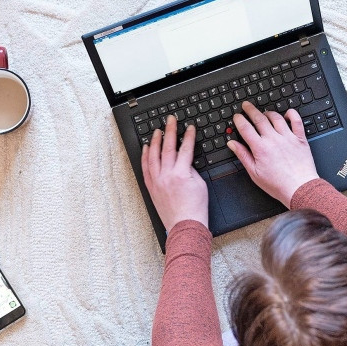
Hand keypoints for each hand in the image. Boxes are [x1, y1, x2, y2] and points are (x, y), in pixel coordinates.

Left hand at [142, 115, 207, 231]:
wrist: (185, 225)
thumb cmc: (195, 208)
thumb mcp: (200, 184)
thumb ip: (191, 169)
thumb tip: (184, 160)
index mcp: (181, 174)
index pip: (185, 149)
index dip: (188, 136)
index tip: (189, 127)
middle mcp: (167, 175)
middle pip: (167, 147)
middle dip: (169, 131)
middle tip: (170, 120)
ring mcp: (157, 181)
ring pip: (153, 155)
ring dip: (155, 141)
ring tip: (157, 130)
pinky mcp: (151, 187)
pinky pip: (146, 168)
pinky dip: (145, 156)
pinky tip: (146, 148)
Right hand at [229, 101, 318, 206]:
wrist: (299, 188)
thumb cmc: (278, 184)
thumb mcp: (254, 173)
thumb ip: (243, 156)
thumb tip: (233, 144)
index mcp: (260, 148)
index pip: (246, 128)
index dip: (239, 120)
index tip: (237, 116)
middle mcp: (273, 139)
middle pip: (259, 118)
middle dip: (250, 110)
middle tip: (246, 105)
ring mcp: (287, 137)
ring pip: (276, 117)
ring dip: (268, 112)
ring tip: (264, 112)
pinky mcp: (300, 139)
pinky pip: (296, 121)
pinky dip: (291, 114)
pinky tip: (287, 113)